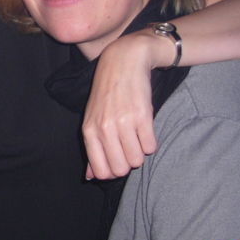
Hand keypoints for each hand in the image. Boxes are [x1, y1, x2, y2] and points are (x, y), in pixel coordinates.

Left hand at [81, 32, 158, 178]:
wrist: (124, 61)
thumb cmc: (107, 94)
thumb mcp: (92, 119)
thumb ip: (92, 150)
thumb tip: (91, 177)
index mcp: (89, 131)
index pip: (102, 171)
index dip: (113, 171)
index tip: (118, 160)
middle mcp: (104, 129)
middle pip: (121, 169)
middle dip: (128, 163)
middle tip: (129, 148)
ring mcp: (123, 123)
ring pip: (138, 160)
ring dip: (140, 153)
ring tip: (136, 136)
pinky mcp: (142, 116)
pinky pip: (151, 147)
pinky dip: (150, 143)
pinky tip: (144, 129)